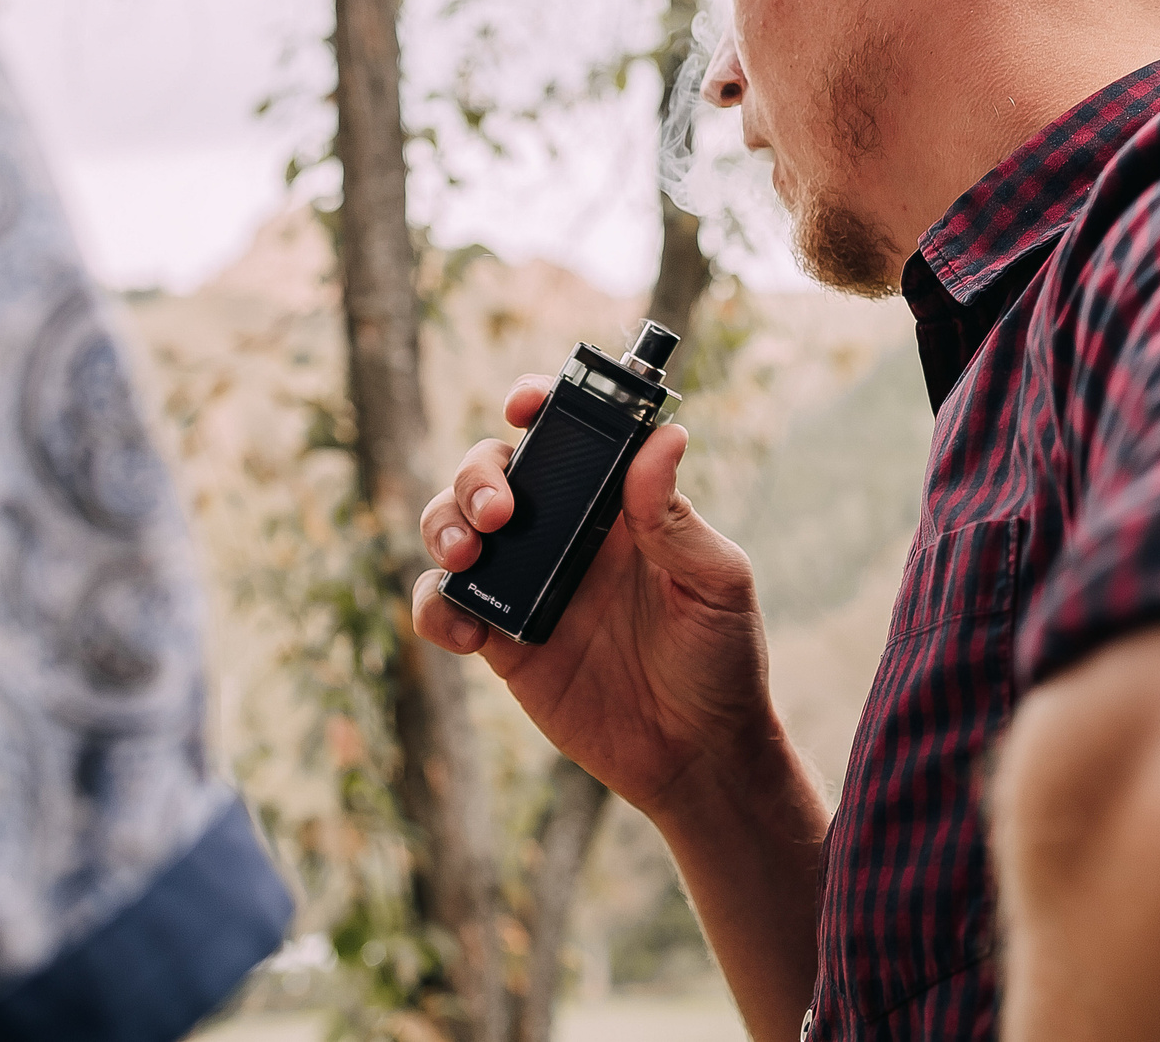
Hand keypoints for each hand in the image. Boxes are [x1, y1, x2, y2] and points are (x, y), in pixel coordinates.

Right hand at [411, 376, 774, 819]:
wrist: (697, 755)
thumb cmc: (722, 659)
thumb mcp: (716, 583)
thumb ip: (677, 518)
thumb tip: (664, 438)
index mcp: (618, 504)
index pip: (568, 434)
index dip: (535, 405)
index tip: (521, 405)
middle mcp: (566, 533)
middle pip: (493, 471)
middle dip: (477, 475)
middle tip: (499, 513)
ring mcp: (529, 583)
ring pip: (455, 527)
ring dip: (444, 526)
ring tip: (468, 557)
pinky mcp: (503, 641)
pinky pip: (446, 607)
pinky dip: (437, 607)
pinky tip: (467, 630)